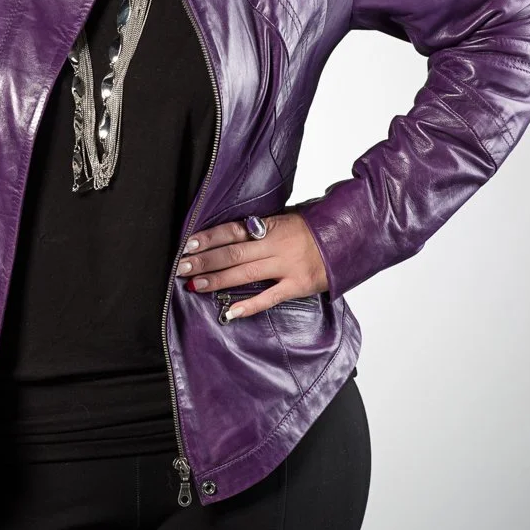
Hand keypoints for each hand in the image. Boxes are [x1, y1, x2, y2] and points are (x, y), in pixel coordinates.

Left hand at [175, 212, 328, 318]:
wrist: (347, 237)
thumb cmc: (314, 227)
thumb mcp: (286, 218)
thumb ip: (261, 227)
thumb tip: (230, 234)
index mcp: (271, 225)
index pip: (232, 230)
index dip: (209, 237)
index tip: (188, 243)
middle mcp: (276, 245)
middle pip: (233, 253)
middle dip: (205, 260)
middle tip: (182, 267)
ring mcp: (287, 266)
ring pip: (246, 274)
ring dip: (218, 280)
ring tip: (196, 284)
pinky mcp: (297, 285)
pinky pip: (269, 298)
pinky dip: (249, 305)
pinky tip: (230, 311)